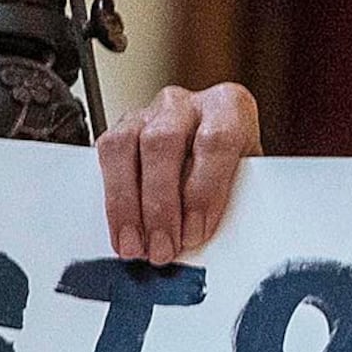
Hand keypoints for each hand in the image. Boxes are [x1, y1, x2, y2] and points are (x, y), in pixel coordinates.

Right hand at [98, 81, 259, 263]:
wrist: (214, 148)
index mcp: (229, 107)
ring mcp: (150, 112)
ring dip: (127, 204)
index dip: (203, 192)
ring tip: (134, 245)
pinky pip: (107, 155)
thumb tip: (213, 242)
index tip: (195, 232)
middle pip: (164, 143)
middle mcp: (186, 104)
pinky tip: (120, 228)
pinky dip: (112, 198)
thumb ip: (232, 201)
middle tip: (162, 247)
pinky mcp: (122, 127)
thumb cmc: (233, 166)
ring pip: (127, 146)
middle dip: (160, 204)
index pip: (215, 141)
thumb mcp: (244, 181)